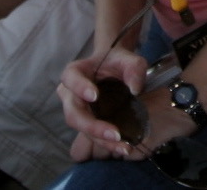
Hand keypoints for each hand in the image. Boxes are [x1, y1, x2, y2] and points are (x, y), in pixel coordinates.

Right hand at [58, 45, 153, 160]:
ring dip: (101, 140)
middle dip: (92, 126)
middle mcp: (70, 93)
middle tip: (114, 133)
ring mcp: (76, 109)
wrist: (114, 68)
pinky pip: (92, 135)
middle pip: (74, 113)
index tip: (94, 95)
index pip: (71, 78)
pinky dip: (107, 142)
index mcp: (75, 72)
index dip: (79, 87)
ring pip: (82, 129)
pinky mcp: (86, 121)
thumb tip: (136, 89)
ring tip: (123, 146)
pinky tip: (123, 147)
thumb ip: (135, 68)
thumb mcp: (130, 59)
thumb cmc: (118, 61)